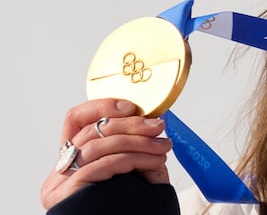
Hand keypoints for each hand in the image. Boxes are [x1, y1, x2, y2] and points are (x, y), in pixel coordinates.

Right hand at [40, 99, 172, 209]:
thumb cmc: (130, 208)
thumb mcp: (133, 171)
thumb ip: (135, 146)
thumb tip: (155, 119)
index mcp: (71, 160)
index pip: (75, 120)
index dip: (102, 106)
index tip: (132, 106)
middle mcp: (59, 171)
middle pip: (91, 131)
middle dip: (130, 124)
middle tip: (159, 126)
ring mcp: (61, 184)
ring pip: (97, 146)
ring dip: (137, 142)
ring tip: (162, 146)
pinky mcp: (70, 194)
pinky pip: (102, 165)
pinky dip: (132, 158)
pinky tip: (152, 160)